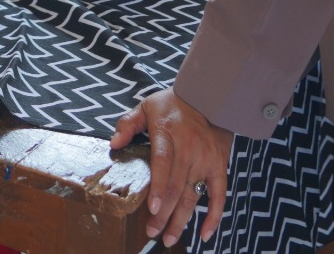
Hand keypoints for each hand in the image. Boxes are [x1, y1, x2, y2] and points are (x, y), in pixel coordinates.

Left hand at [111, 89, 231, 246]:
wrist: (209, 96)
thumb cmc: (173, 103)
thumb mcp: (146, 106)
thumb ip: (128, 124)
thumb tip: (114, 144)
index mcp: (167, 132)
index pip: (163, 162)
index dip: (159, 186)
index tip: (154, 208)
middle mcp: (189, 147)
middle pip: (176, 185)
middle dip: (165, 213)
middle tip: (152, 232)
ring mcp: (205, 158)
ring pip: (193, 195)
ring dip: (182, 220)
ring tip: (169, 238)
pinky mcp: (219, 165)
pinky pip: (219, 194)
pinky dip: (214, 215)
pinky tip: (205, 233)